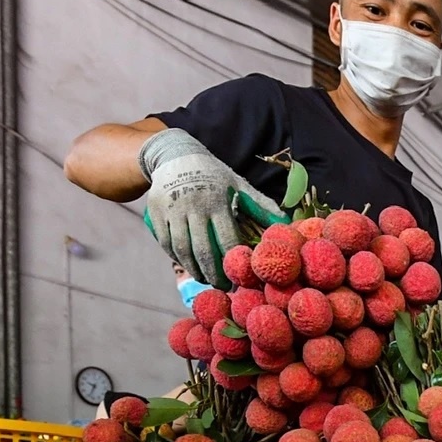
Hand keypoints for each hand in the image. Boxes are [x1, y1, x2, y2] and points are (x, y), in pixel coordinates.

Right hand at [138, 129, 280, 286]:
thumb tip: (286, 224)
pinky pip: (166, 243)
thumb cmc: (213, 175)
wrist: (174, 155)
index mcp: (217, 200)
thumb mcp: (237, 184)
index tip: (240, 277)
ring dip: (194, 270)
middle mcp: (193, 205)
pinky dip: (177, 258)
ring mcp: (172, 209)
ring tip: (206, 279)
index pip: (227, 240)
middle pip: (204, 250)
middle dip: (214, 273)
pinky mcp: (155, 212)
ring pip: (183, 249)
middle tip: (222, 286)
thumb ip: (260, 205)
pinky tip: (189, 266)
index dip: (234, 262)